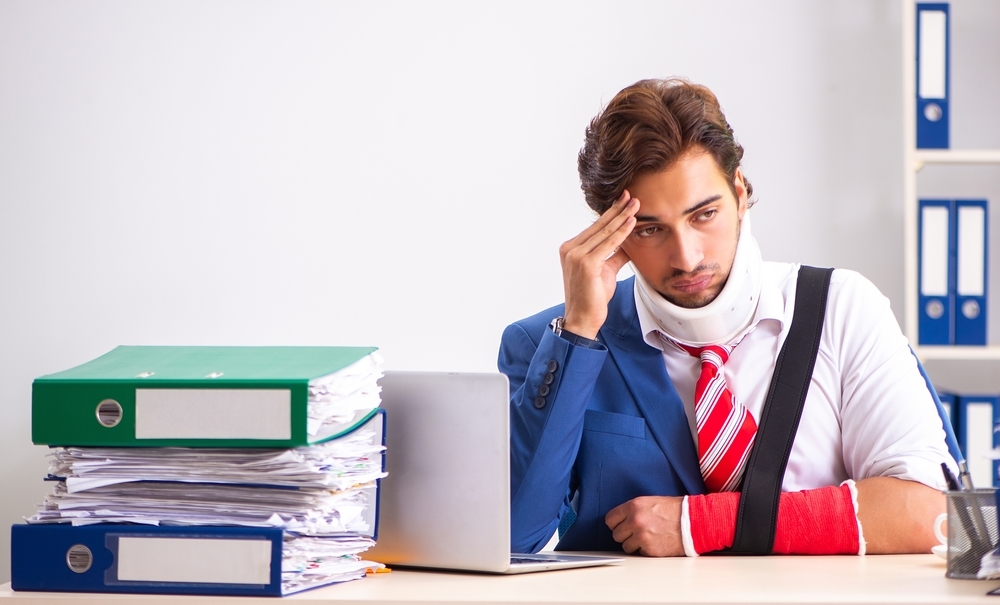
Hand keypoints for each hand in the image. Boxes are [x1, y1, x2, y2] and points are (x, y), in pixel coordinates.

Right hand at [558, 191, 636, 338]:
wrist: (583, 319)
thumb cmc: (592, 297)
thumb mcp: (606, 270)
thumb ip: (615, 254)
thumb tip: (629, 242)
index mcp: (571, 248)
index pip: (595, 227)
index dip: (611, 214)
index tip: (624, 202)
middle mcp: (570, 249)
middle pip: (599, 225)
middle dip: (617, 209)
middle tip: (632, 196)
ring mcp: (575, 255)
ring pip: (604, 232)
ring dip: (622, 217)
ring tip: (636, 205)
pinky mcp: (585, 263)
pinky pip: (608, 244)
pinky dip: (622, 233)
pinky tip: (631, 222)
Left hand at [605, 496, 684, 556]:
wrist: (693, 521)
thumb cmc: (675, 510)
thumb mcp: (650, 502)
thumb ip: (633, 510)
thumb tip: (620, 520)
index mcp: (633, 506)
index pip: (610, 519)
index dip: (616, 524)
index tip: (621, 526)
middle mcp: (635, 521)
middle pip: (616, 534)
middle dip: (625, 535)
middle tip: (637, 532)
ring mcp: (642, 536)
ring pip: (626, 546)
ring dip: (634, 544)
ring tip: (648, 537)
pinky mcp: (650, 550)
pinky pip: (639, 553)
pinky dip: (645, 550)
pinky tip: (655, 542)